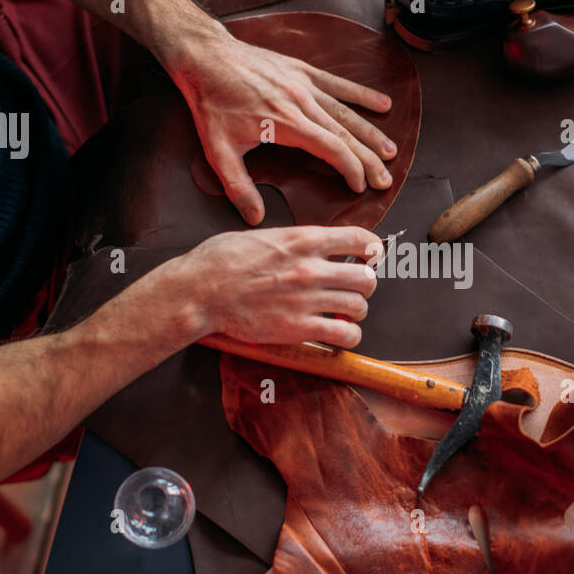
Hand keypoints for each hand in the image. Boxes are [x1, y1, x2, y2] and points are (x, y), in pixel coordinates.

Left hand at [168, 30, 397, 224]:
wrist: (205, 57)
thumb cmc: (211, 104)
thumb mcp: (217, 151)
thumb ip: (238, 187)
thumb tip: (256, 219)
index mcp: (285, 123)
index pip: (332, 149)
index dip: (350, 169)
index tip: (360, 187)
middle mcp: (302, 102)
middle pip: (346, 133)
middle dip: (369, 158)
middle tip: (386, 179)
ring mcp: (304, 84)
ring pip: (347, 111)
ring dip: (371, 132)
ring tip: (391, 151)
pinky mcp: (302, 70)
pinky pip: (338, 84)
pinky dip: (361, 94)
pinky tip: (384, 104)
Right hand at [180, 225, 382, 348]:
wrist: (200, 291)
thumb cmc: (221, 261)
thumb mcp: (262, 236)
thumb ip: (293, 241)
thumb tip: (309, 245)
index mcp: (304, 240)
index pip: (360, 239)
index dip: (373, 249)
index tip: (371, 256)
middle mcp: (311, 268)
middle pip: (367, 277)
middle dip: (364, 285)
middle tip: (353, 290)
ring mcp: (307, 298)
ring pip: (359, 307)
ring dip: (355, 312)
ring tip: (343, 314)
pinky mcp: (299, 327)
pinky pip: (344, 335)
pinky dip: (349, 337)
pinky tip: (339, 335)